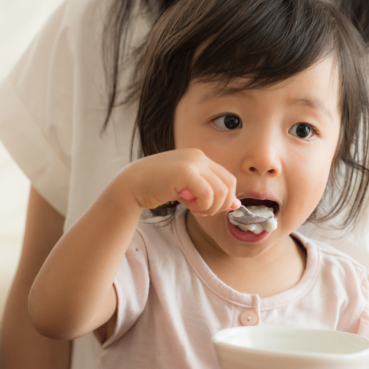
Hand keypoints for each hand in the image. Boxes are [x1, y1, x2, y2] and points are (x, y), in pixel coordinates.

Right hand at [123, 148, 239, 214]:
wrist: (132, 184)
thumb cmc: (158, 187)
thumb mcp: (188, 190)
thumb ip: (210, 193)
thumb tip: (237, 205)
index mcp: (200, 158)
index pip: (227, 178)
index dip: (227, 197)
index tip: (214, 209)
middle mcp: (198, 157)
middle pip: (229, 184)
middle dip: (221, 203)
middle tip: (204, 211)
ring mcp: (193, 162)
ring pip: (221, 190)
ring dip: (212, 206)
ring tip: (196, 209)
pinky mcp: (186, 172)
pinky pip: (208, 194)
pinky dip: (204, 205)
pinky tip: (190, 207)